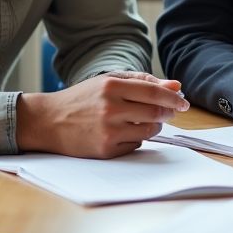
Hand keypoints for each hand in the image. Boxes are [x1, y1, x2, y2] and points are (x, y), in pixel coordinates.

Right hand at [16, 71, 188, 157]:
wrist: (48, 121)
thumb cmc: (82, 99)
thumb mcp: (108, 81)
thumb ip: (142, 81)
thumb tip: (175, 86)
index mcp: (111, 85)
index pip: (154, 92)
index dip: (173, 98)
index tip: (183, 101)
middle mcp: (110, 108)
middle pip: (155, 112)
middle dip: (167, 112)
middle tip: (168, 112)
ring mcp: (108, 131)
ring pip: (149, 131)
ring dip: (152, 126)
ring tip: (139, 120)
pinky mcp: (106, 150)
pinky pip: (135, 146)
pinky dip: (135, 139)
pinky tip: (121, 132)